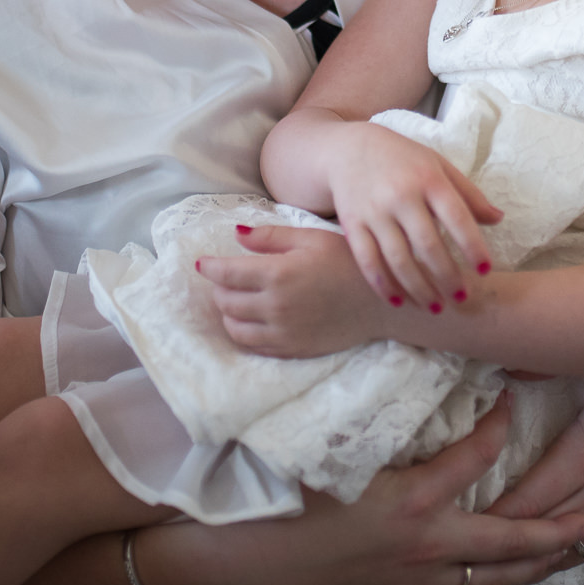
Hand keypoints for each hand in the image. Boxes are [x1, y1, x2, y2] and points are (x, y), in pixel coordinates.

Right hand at [142, 399, 583, 584]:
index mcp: (412, 501)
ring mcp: (416, 580)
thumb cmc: (283, 503)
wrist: (250, 566)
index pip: (475, 459)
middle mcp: (426, 545)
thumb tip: (395, 377)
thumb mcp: (330, 455)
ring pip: (491, 578)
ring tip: (564, 553)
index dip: (499, 427)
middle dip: (555, 530)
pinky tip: (497, 580)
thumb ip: (369, 422)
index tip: (513, 402)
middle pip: (510, 541)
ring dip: (531, 565)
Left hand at [199, 226, 385, 356]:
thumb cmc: (347, 262)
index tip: (203, 263)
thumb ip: (271, 237)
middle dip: (220, 288)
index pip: (226, 274)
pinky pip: (253, 346)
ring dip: (229, 313)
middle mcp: (275, 306)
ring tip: (238, 301)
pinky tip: (252, 321)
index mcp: (277, 274)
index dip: (209, 268)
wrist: (381, 303)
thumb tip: (237, 235)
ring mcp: (282, 332)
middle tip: (228, 279)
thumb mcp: (311, 238)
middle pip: (226, 301)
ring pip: (234, 328)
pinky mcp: (292, 350)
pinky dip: (244, 333)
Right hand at [328, 123, 500, 311]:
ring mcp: (374, 211)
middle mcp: (401, 196)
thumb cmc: (403, 160)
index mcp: (428, 180)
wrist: (348, 150)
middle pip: (428, 245)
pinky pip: (367, 261)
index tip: (485, 271)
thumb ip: (468, 194)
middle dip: (447, 277)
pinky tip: (398, 302)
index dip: (473, 247)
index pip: (457, 217)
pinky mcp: (351, 224)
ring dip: (418, 288)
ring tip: (435, 307)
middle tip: (462, 298)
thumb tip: (498, 219)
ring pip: (398, 259)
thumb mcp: (438, 166)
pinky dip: (383, 285)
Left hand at [485, 228, 583, 558]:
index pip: (525, 504)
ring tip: (492, 572)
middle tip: (456, 559)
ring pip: (571, 549)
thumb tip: (496, 367)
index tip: (449, 526)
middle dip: (500, 551)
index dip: (486, 521)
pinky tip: (545, 561)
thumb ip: (542, 363)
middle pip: (542, 536)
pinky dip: (568, 556)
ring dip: (532, 560)